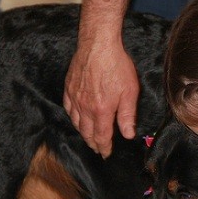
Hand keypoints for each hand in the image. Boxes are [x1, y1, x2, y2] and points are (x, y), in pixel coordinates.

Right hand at [63, 34, 138, 157]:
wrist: (99, 45)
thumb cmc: (116, 66)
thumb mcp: (130, 92)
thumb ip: (127, 116)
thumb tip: (128, 134)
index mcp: (101, 111)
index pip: (101, 137)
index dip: (104, 148)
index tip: (106, 154)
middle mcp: (85, 107)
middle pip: (87, 133)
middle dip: (93, 143)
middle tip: (98, 148)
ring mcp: (75, 98)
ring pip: (76, 122)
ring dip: (83, 132)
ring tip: (89, 137)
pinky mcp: (69, 88)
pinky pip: (68, 108)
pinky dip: (72, 117)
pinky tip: (76, 118)